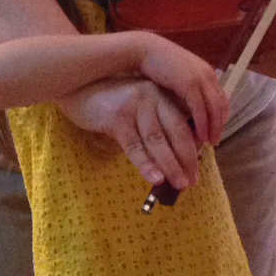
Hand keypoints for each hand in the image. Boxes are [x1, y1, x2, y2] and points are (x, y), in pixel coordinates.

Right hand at [58, 76, 205, 192]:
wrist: (79, 91)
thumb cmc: (112, 105)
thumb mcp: (139, 109)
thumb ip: (156, 125)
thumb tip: (176, 160)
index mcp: (163, 96)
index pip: (185, 125)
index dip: (193, 150)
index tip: (195, 172)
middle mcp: (153, 97)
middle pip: (177, 133)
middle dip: (186, 161)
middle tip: (191, 182)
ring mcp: (135, 106)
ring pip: (157, 141)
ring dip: (170, 165)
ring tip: (179, 184)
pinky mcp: (117, 118)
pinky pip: (134, 146)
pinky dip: (146, 164)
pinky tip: (155, 178)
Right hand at [133, 35, 229, 147]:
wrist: (144, 50)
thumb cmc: (156, 66)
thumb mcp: (178, 78)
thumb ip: (186, 90)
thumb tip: (188, 109)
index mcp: (206, 72)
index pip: (221, 99)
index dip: (220, 117)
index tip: (215, 131)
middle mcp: (207, 75)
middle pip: (221, 104)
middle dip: (219, 125)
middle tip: (215, 141)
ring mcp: (200, 78)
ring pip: (214, 108)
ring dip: (213, 127)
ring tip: (209, 142)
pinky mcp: (189, 83)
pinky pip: (200, 108)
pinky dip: (202, 123)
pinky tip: (199, 135)